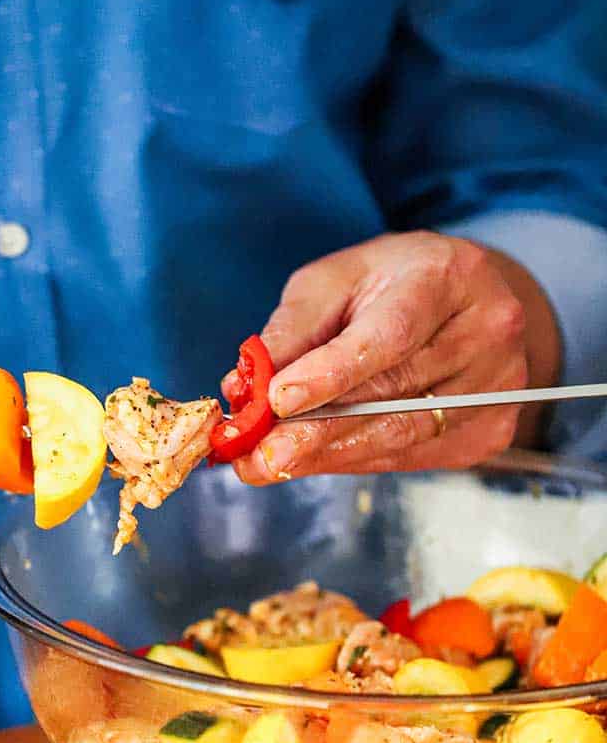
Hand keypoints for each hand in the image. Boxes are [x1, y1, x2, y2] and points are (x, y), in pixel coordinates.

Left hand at [227, 232, 558, 483]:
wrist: (468, 301)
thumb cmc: (392, 285)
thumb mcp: (335, 282)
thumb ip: (293, 331)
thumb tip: (245, 389)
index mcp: (445, 277)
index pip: (389, 336)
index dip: (331, 374)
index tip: (278, 402)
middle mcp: (485, 332)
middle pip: (393, 398)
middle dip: (315, 432)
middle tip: (258, 457)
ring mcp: (496, 388)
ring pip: (400, 437)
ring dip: (328, 456)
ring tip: (271, 465)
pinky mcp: (491, 430)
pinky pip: (411, 457)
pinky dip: (355, 461)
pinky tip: (317, 458)